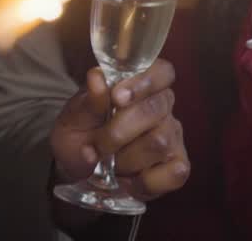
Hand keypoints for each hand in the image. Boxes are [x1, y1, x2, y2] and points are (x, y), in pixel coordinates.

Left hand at [50, 60, 189, 200]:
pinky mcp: (178, 166)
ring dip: (125, 157)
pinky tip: (128, 179)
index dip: (143, 82)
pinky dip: (146, 180)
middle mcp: (163, 108)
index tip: (116, 97)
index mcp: (140, 85)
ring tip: (108, 161)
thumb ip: (89, 100)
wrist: (74, 166)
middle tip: (97, 144)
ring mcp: (173, 137)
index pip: (161, 71)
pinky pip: (175, 173)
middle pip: (154, 110)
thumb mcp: (74, 117)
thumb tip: (97, 77)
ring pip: (159, 142)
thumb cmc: (78, 133)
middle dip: (118, 131)